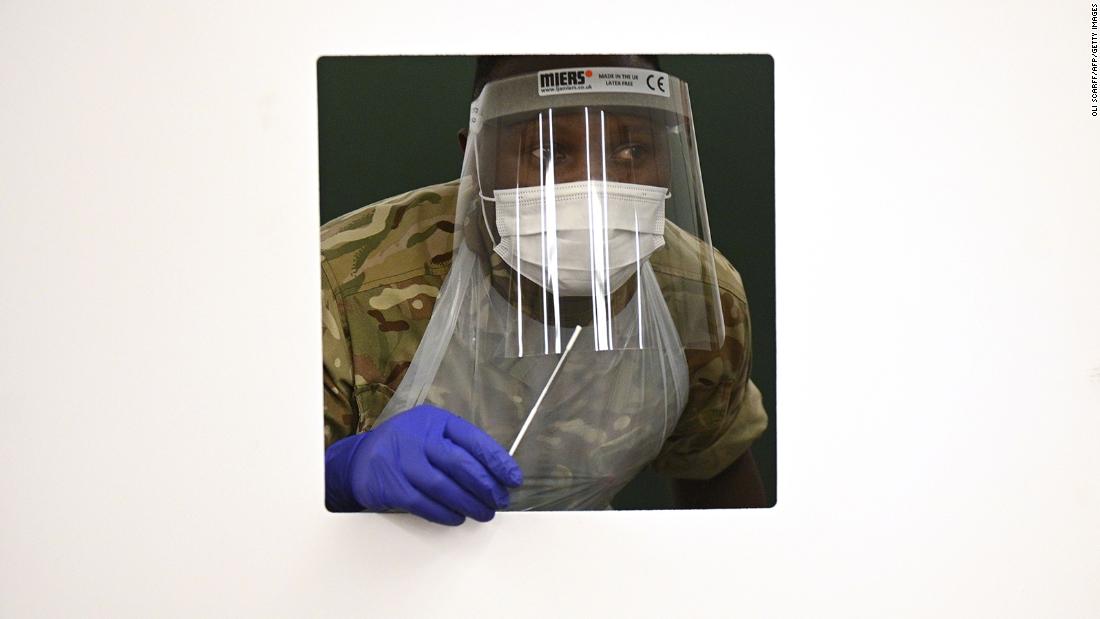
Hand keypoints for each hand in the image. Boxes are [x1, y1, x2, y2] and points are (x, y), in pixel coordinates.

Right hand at [326, 404, 522, 524]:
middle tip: (500, 501)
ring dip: (469, 503)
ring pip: (444, 487)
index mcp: (435, 421)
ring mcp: (403, 462)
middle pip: (461, 464)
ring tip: (484, 513)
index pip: (473, 440)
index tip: (513, 479)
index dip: (498, 461)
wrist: (360, 460)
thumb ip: (458, 446)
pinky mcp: (392, 486)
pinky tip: (457, 517)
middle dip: (486, 486)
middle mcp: (419, 438)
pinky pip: (425, 504)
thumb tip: (495, 472)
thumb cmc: (406, 446)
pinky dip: (445, 514)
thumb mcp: (431, 432)